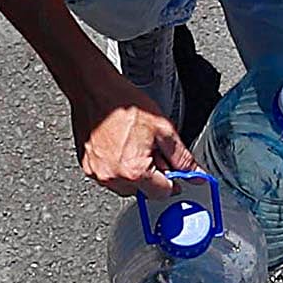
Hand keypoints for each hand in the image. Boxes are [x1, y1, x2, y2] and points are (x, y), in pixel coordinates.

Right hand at [73, 63, 190, 199]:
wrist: (94, 89)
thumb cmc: (124, 104)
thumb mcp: (163, 129)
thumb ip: (182, 157)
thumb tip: (196, 174)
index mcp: (134, 171)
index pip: (163, 192)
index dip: (172, 180)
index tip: (173, 169)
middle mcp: (113, 177)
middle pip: (143, 191)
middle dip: (152, 175)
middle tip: (150, 149)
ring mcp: (97, 173)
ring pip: (125, 185)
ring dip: (134, 172)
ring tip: (133, 145)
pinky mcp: (86, 166)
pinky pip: (109, 175)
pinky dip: (117, 166)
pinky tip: (120, 145)